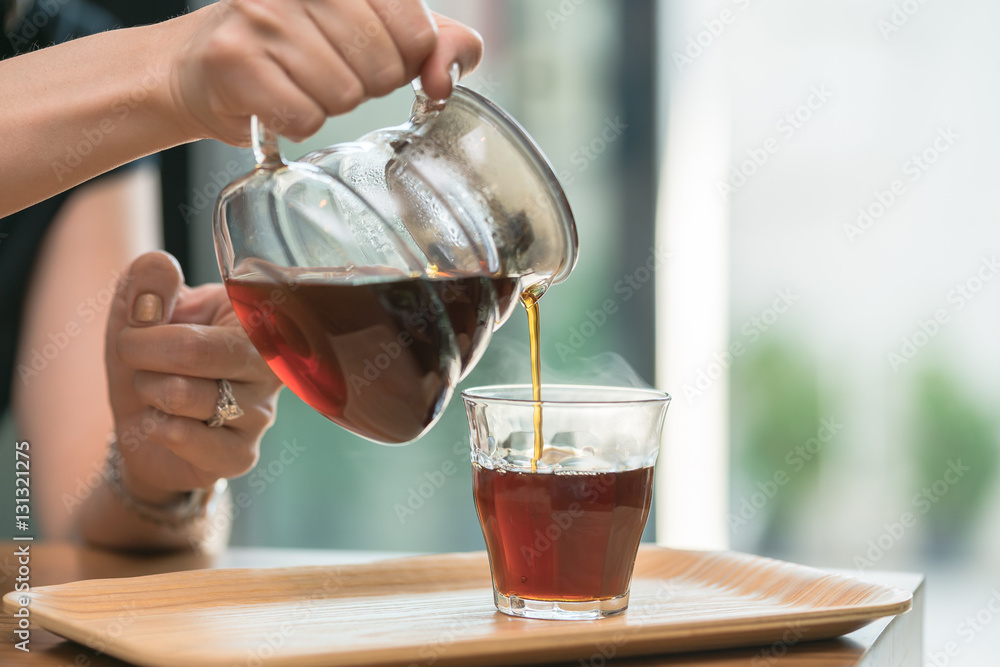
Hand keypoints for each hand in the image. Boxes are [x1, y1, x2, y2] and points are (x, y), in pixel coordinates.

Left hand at [105, 252, 282, 505]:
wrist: (147, 430)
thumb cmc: (152, 363)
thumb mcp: (138, 314)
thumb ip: (146, 284)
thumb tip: (162, 266)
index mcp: (255, 319)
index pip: (216, 306)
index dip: (160, 317)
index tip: (141, 323)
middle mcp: (271, 364)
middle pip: (194, 349)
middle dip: (142, 352)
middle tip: (133, 355)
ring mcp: (261, 412)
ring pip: (182, 394)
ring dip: (148, 391)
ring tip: (155, 392)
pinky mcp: (242, 454)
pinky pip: (187, 438)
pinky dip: (156, 428)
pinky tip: (164, 424)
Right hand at [168, 0, 483, 143]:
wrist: (201, 67)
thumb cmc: (296, 48)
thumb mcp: (374, 33)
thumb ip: (434, 44)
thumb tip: (447, 78)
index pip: (418, 33)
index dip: (402, 62)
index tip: (370, 55)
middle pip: (385, 69)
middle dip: (365, 86)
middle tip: (326, 71)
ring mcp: (264, 16)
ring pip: (345, 96)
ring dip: (328, 105)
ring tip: (298, 83)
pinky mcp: (237, 58)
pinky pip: (305, 117)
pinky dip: (296, 123)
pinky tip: (277, 101)